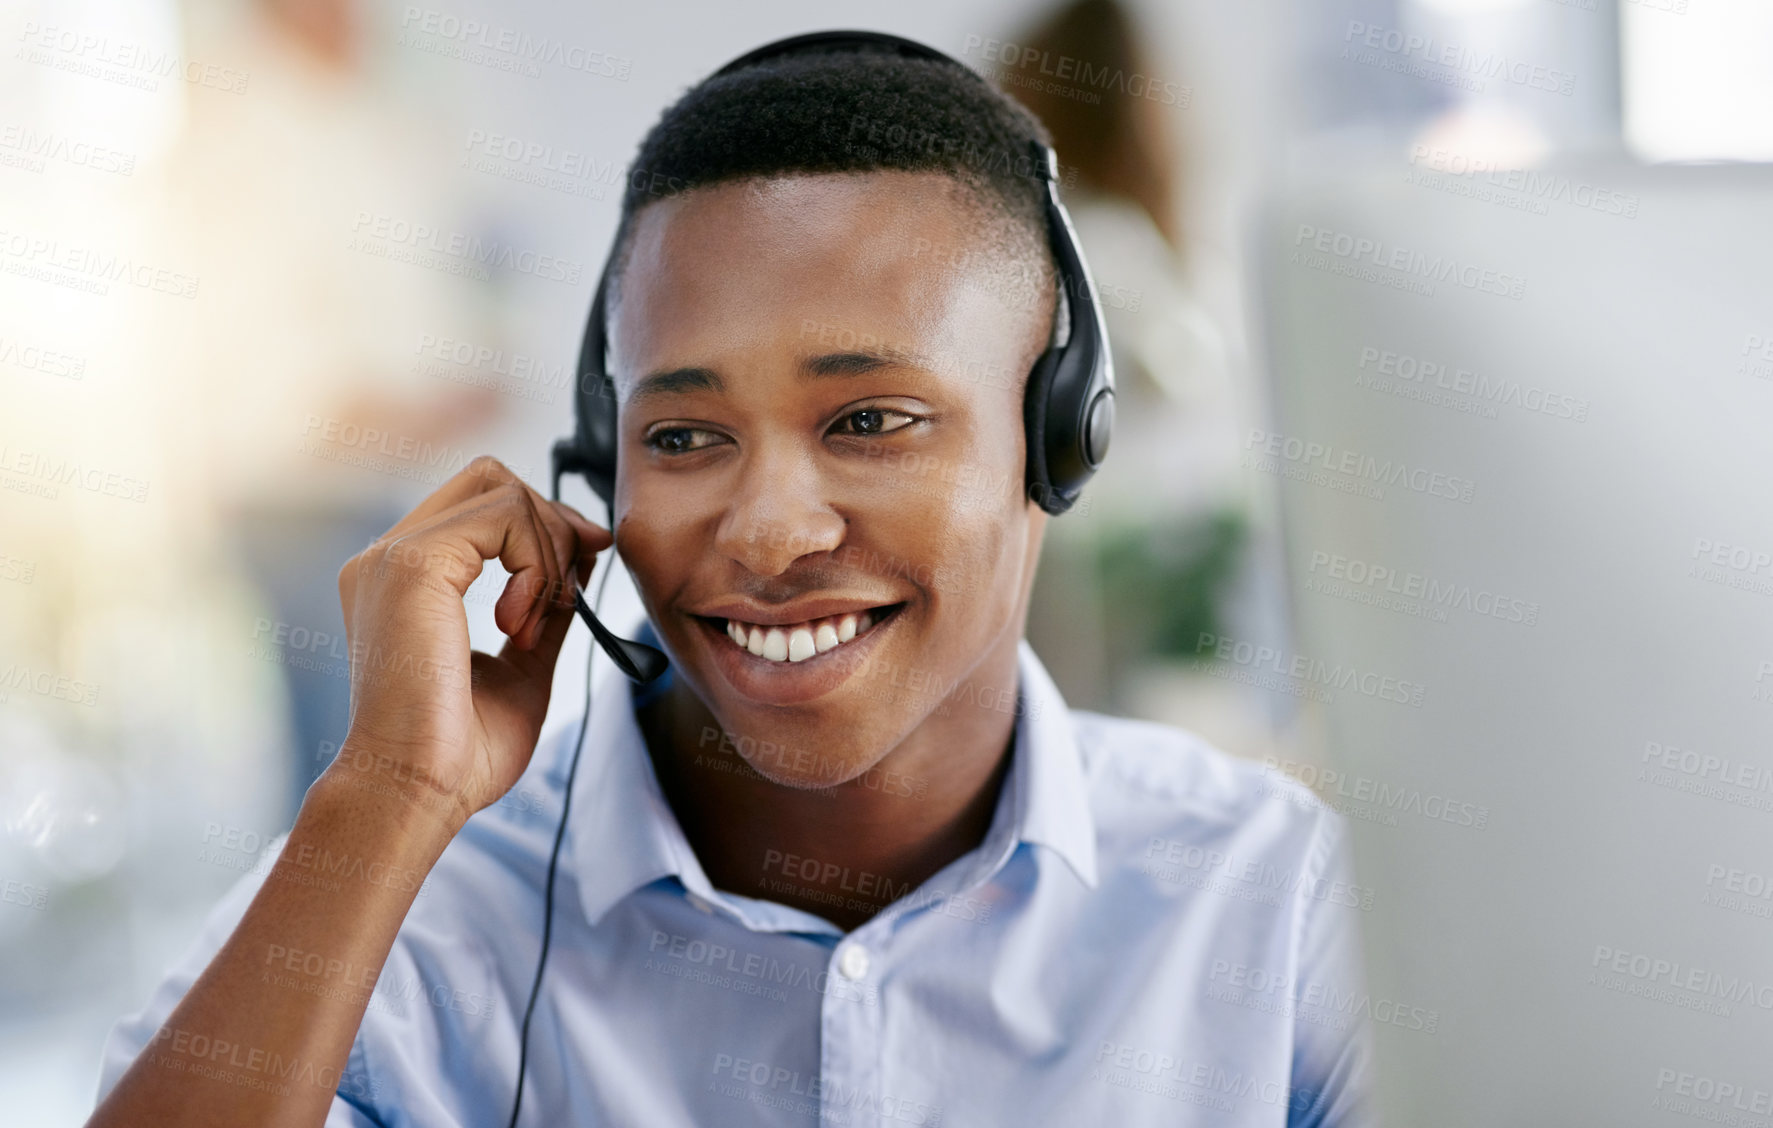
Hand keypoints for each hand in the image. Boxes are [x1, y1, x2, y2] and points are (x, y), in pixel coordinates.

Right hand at [329, 456, 609, 829]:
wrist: (418, 791)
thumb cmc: (458, 753)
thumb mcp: (521, 668)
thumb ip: (544, 612)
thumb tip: (581, 565)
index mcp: (405, 579)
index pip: (480, 503)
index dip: (543, 521)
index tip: (585, 564)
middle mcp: (389, 557)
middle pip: (490, 477)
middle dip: (551, 522)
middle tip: (572, 587)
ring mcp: (394, 554)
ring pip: (505, 491)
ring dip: (547, 556)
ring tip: (530, 629)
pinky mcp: (413, 562)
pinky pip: (505, 515)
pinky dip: (536, 565)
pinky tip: (518, 626)